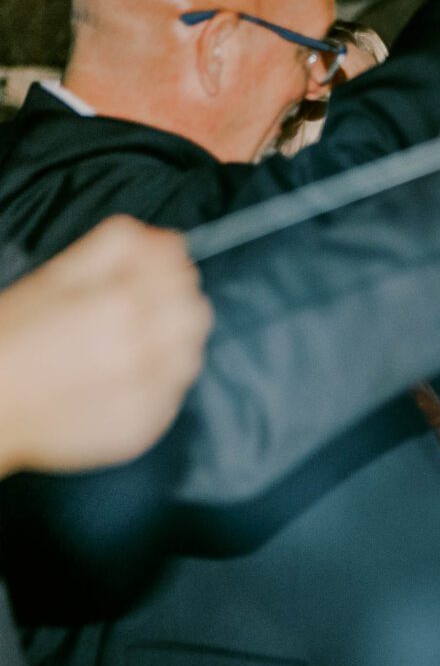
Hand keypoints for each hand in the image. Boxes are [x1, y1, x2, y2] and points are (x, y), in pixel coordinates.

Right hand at [0, 219, 207, 476]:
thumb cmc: (10, 337)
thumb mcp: (54, 279)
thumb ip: (114, 249)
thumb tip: (168, 239)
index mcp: (117, 306)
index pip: (179, 275)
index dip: (170, 267)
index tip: (154, 269)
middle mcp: (142, 351)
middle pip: (195, 313)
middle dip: (177, 302)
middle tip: (142, 307)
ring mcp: (147, 393)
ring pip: (193, 354)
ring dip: (174, 341)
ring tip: (130, 343)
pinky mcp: (146, 426)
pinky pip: (176, 394)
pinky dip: (161, 379)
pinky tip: (124, 375)